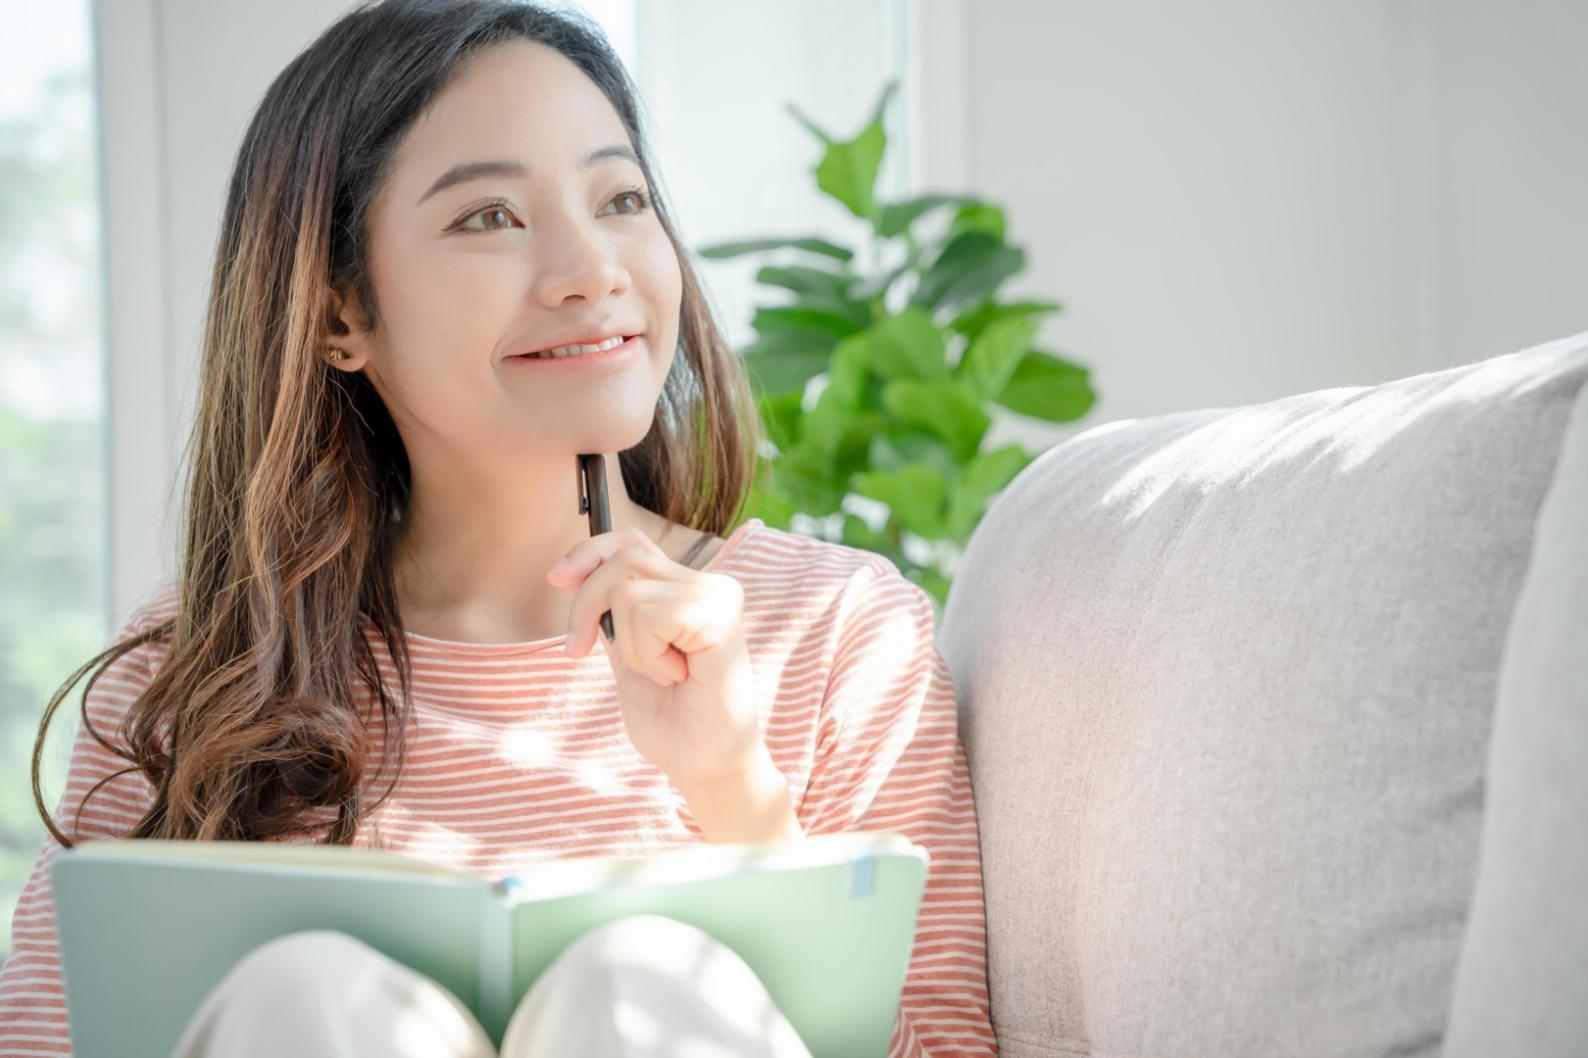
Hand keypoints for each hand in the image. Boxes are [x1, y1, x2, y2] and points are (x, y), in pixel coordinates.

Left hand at [547, 526, 763, 788]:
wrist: (702, 764)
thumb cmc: (670, 718)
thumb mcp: (626, 652)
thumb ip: (610, 611)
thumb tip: (569, 570)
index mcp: (688, 589)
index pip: (631, 542)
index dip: (589, 552)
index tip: (557, 579)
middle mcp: (710, 585)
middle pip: (623, 559)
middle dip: (586, 606)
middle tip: (584, 650)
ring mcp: (719, 598)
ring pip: (628, 592)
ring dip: (628, 646)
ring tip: (662, 675)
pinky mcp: (721, 618)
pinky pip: (650, 616)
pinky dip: (647, 656)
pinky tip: (677, 677)